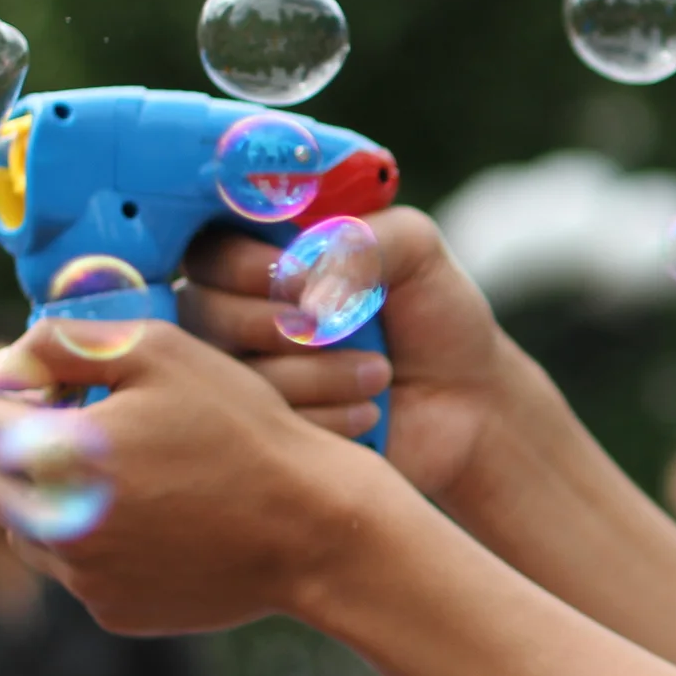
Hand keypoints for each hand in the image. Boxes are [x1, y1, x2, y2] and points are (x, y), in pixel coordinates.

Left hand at [0, 320, 396, 635]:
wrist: (316, 529)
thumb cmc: (244, 430)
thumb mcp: (162, 351)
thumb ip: (63, 343)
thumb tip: (4, 366)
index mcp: (54, 453)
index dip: (18, 398)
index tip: (67, 396)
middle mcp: (54, 525)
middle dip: (23, 460)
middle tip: (92, 443)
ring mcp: (84, 577)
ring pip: (30, 537)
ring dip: (59, 509)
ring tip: (136, 487)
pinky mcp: (115, 612)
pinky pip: (83, 575)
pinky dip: (108, 551)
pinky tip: (168, 528)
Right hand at [179, 208, 527, 504]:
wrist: (472, 401)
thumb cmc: (435, 315)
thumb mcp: (416, 251)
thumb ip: (362, 237)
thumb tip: (306, 282)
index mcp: (260, 260)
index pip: (209, 251)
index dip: (245, 266)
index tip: (299, 280)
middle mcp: (237, 318)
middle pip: (203, 315)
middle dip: (278, 324)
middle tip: (338, 329)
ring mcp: (247, 382)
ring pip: (233, 378)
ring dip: (315, 373)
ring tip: (378, 373)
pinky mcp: (269, 438)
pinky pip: (264, 431)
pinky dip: (324, 418)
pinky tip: (369, 413)